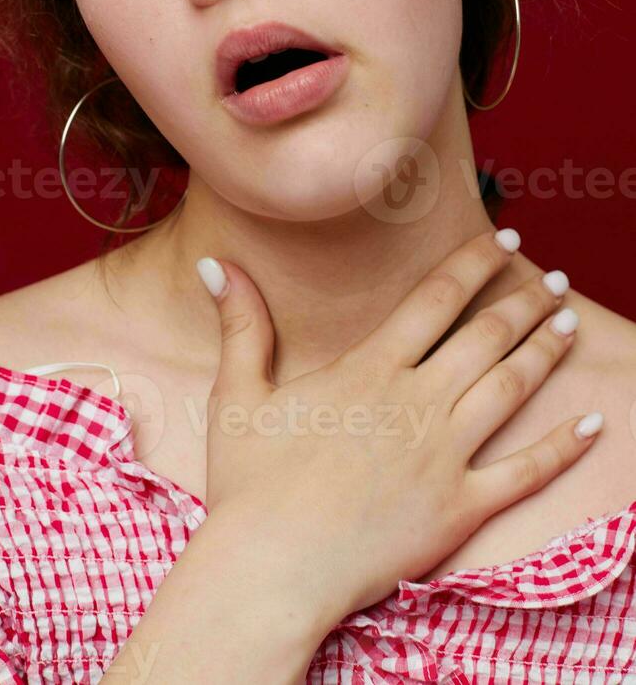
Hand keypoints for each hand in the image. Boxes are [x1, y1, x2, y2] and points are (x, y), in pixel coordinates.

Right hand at [197, 231, 596, 623]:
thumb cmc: (249, 483)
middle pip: (485, 336)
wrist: (269, 568)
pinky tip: (591, 423)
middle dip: (523, 301)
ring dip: (544, 351)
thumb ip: (241, 324)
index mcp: (369, 370)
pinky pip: (523, 473)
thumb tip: (217, 264)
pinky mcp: (459, 508)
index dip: (474, 264)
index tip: (506, 240)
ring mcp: (443, 454)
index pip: (436, 299)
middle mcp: (416, 402)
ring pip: (510, 388)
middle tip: (553, 279)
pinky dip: (561, 447)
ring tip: (568, 322)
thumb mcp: (236, 394)